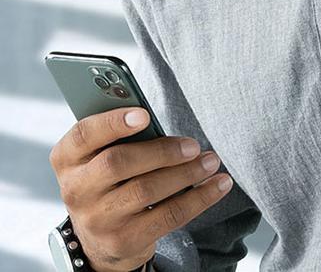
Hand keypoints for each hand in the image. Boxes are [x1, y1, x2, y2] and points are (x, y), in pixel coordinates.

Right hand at [48, 108, 231, 271]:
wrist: (101, 237)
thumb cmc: (110, 182)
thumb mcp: (102, 158)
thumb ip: (121, 138)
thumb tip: (157, 120)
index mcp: (68, 160)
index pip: (83, 135)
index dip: (112, 123)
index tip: (144, 114)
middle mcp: (76, 190)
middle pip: (117, 163)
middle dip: (162, 151)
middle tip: (193, 145)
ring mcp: (97, 219)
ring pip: (146, 190)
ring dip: (187, 173)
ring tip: (211, 161)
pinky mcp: (123, 240)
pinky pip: (168, 216)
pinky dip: (200, 197)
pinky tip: (219, 184)